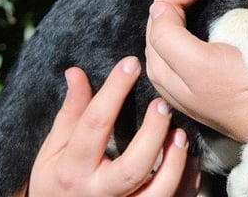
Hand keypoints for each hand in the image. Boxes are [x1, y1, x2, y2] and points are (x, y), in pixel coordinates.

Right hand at [28, 56, 200, 196]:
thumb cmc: (58, 181)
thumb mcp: (54, 149)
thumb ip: (71, 112)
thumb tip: (75, 72)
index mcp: (73, 169)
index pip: (95, 125)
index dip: (114, 90)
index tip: (131, 63)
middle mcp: (98, 192)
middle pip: (133, 167)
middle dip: (152, 133)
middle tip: (162, 105)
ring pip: (157, 193)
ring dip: (174, 163)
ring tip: (180, 135)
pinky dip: (186, 183)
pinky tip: (192, 161)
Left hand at [145, 0, 247, 143]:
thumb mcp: (204, 64)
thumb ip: (171, 38)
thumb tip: (158, 8)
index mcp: (165, 67)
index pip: (166, 6)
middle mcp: (166, 73)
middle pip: (166, 13)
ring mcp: (181, 77)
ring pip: (172, 23)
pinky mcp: (198, 81)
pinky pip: (181, 38)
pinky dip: (192, 14)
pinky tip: (211, 6)